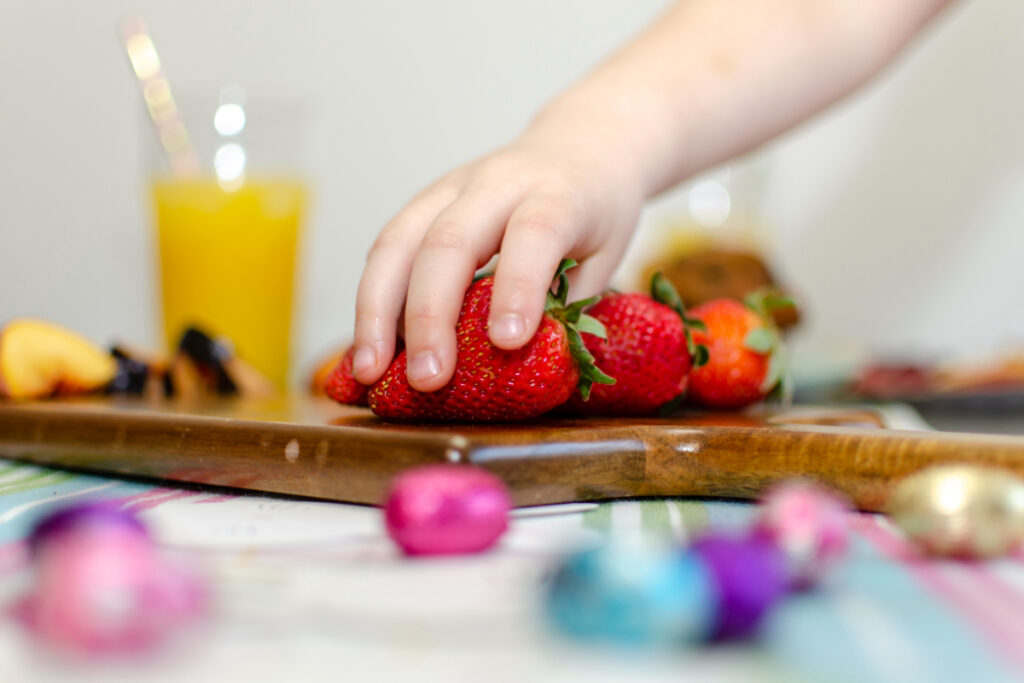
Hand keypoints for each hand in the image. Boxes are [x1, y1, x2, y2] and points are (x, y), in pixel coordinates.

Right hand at [351, 135, 642, 391]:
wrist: (579, 145)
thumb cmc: (595, 211)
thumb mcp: (605, 256)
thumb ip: (568, 306)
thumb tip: (523, 368)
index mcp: (557, 193)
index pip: (534, 234)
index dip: (518, 286)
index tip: (508, 342)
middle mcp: (497, 183)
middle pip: (450, 240)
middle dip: (430, 315)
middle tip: (427, 378)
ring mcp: (451, 188)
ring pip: (399, 241)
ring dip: (377, 311)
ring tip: (368, 370)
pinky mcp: (423, 202)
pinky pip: (386, 248)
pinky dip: (374, 300)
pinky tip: (368, 344)